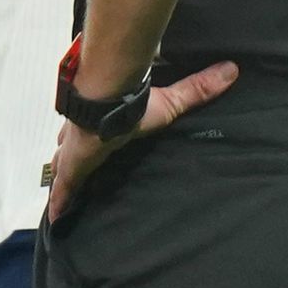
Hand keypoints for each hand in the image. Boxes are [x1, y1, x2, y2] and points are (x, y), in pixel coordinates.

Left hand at [45, 61, 239, 219]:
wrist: (106, 103)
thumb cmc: (132, 103)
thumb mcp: (170, 102)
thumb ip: (197, 89)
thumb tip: (231, 69)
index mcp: (102, 122)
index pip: (92, 129)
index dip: (88, 136)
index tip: (90, 141)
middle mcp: (82, 136)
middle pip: (71, 147)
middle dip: (71, 156)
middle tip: (75, 167)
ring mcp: (72, 153)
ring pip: (63, 167)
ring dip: (64, 177)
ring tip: (65, 195)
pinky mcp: (71, 168)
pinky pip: (63, 190)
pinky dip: (59, 203)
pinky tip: (56, 219)